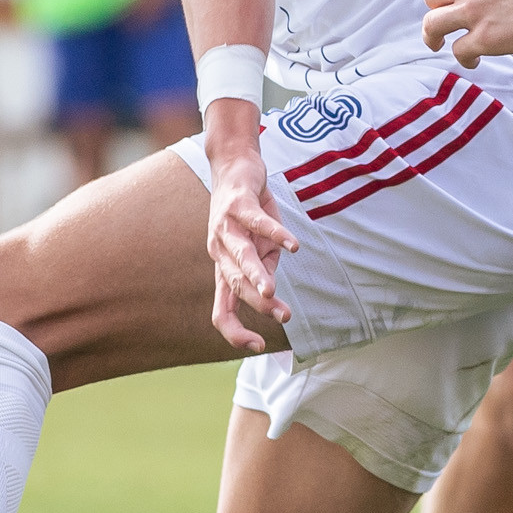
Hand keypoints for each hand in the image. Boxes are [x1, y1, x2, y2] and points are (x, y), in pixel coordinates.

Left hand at [203, 133, 298, 354]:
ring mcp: (225, 227)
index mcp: (224, 268)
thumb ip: (265, 271)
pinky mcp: (238, 204)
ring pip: (240, 257)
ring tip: (272, 290)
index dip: (234, 332)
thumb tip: (272, 295)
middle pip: (234, 285)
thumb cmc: (248, 215)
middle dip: (258, 303)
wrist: (235, 166)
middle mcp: (219, 251)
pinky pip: (258, 222)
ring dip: (256, 275)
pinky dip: (276, 234)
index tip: (257, 346)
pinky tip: (293, 246)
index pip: (222, 310)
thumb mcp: (259, 248)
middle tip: (284, 316)